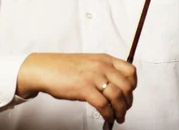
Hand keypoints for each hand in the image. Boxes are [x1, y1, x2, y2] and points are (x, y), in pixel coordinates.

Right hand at [16, 53, 136, 122]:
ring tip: (118, 118)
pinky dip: (108, 114)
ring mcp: (94, 77)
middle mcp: (102, 66)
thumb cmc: (64, 67)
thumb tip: (115, 86)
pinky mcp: (84, 88)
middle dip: (128, 102)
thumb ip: (103, 70)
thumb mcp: (90, 62)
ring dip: (120, 111)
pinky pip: (103, 105)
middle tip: (125, 110)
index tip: (130, 94)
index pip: (130, 71)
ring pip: (117, 96)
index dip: (133, 85)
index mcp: (105, 59)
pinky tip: (107, 118)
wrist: (45, 69)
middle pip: (127, 86)